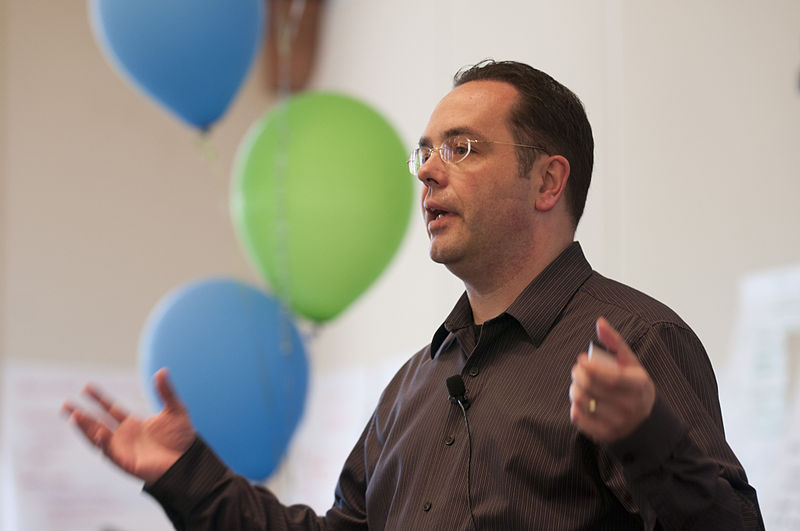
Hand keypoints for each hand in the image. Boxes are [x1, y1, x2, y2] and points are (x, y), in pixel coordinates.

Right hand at [61, 368, 195, 484]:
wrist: (189, 460)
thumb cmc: (182, 438)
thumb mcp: (175, 409)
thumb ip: (166, 392)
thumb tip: (162, 370)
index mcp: (132, 424)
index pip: (110, 409)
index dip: (98, 398)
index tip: (86, 386)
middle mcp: (124, 437)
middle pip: (97, 424)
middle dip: (81, 415)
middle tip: (66, 404)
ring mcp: (123, 450)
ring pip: (98, 438)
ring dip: (85, 428)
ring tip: (73, 415)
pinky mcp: (126, 463)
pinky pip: (111, 453)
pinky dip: (104, 443)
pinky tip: (100, 433)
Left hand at [569, 317, 655, 443]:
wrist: (645, 420)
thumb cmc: (634, 385)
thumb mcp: (631, 363)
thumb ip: (615, 341)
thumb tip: (600, 322)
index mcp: (639, 386)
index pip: (612, 377)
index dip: (592, 367)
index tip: (581, 359)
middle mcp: (630, 407)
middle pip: (593, 388)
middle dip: (579, 375)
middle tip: (577, 370)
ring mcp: (618, 423)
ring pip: (584, 402)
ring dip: (575, 390)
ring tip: (578, 384)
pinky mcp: (605, 435)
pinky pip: (579, 419)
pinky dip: (575, 407)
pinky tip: (580, 401)